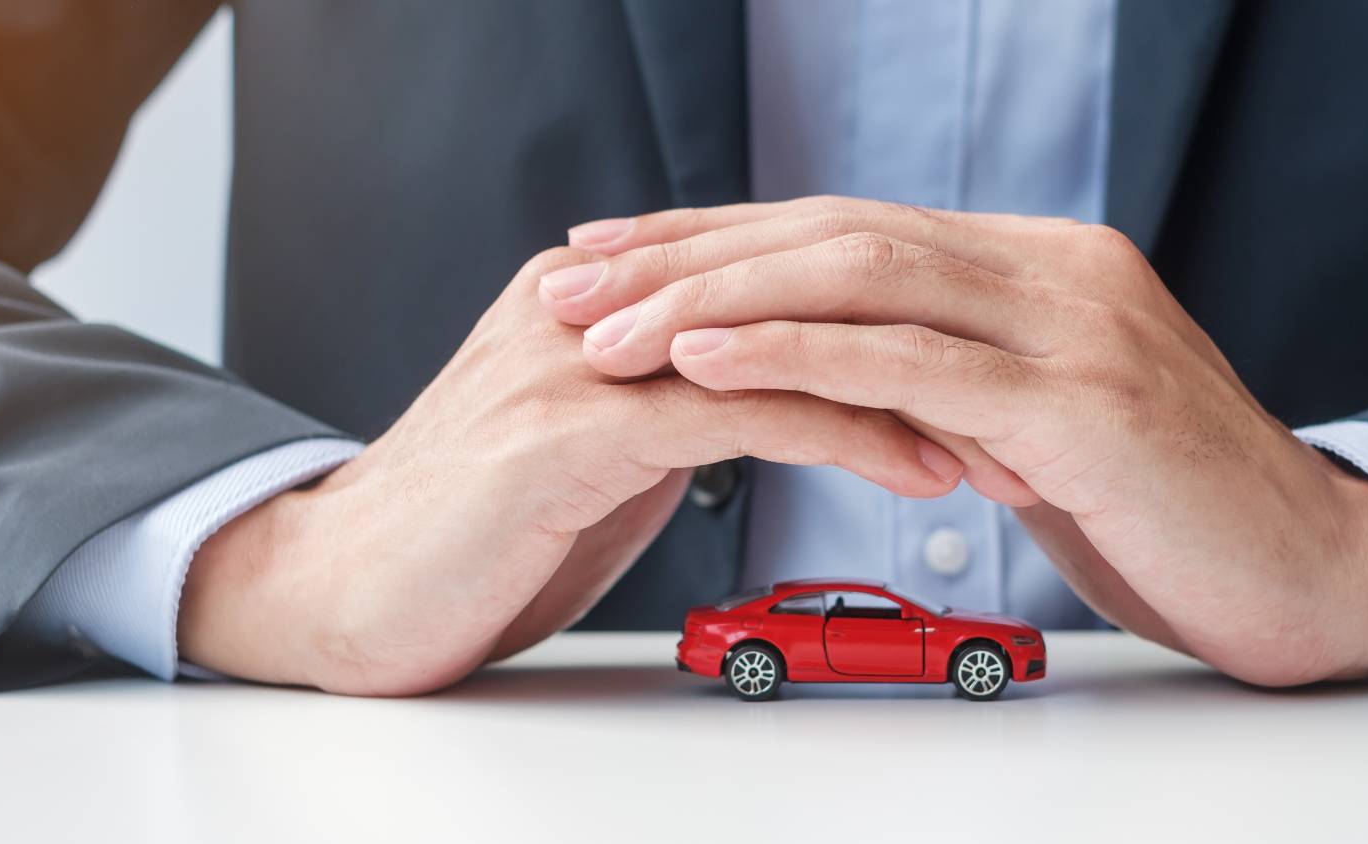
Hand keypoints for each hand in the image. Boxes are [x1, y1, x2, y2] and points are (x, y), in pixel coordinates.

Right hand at [179, 245, 962, 695]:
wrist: (340, 591)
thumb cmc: (479, 534)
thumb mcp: (601, 448)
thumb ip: (682, 406)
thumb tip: (783, 401)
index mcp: (603, 294)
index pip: (779, 284)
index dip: (893, 322)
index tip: (990, 367)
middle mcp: (592, 304)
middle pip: (797, 297)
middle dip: (923, 345)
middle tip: (1028, 392)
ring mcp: (578, 359)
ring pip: (783, 344)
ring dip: (909, 389)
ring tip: (1004, 435)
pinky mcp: (571, 429)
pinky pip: (741, 414)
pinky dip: (843, 434)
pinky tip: (918, 466)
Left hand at [546, 197, 1367, 685]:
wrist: (1318, 574)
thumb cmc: (1174, 516)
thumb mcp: (1045, 431)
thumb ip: (958, 388)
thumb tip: (857, 387)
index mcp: (1041, 268)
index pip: (852, 229)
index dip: (723, 237)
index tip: (615, 255)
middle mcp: (1055, 271)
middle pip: (839, 233)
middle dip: (690, 254)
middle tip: (574, 280)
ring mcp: (1074, 325)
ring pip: (865, 275)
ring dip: (717, 296)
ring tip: (606, 323)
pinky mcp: (1083, 402)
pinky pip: (914, 363)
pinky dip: (799, 353)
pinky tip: (707, 356)